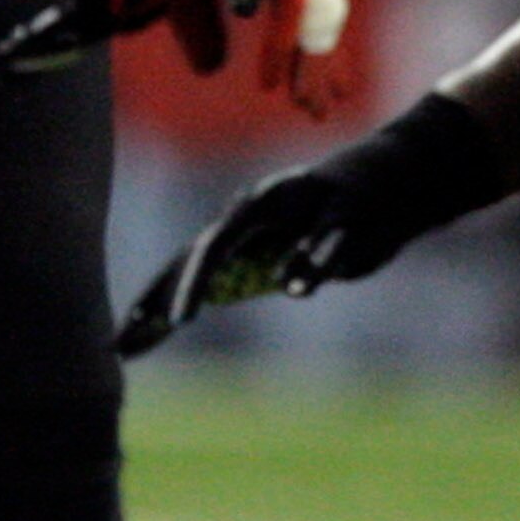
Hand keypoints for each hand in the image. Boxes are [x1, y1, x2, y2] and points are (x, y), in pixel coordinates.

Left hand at [116, 92, 501, 355]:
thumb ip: (245, 278)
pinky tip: (294, 285)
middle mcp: (262, 208)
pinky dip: (307, 261)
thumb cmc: (329, 227)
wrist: (397, 178)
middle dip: (175, 288)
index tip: (122, 341)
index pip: (188, 262)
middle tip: (154, 328)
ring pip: (252, 235)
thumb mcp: (284, 255)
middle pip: (207, 247)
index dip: (154, 298)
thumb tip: (192, 307)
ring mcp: (300, 206)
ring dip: (211, 273)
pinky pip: (321, 239)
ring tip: (184, 314)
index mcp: (243, 223)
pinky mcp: (344, 210)